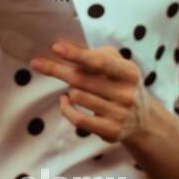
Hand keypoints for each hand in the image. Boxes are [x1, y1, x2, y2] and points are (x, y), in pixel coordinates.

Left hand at [31, 41, 152, 143]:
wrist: (142, 119)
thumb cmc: (120, 83)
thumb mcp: (116, 63)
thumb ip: (94, 54)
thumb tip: (63, 47)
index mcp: (129, 72)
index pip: (100, 62)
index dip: (76, 54)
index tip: (55, 48)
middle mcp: (127, 94)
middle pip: (82, 79)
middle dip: (57, 70)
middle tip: (37, 63)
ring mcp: (120, 114)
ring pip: (78, 97)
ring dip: (68, 91)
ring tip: (71, 89)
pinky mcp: (111, 131)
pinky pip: (78, 119)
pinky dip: (66, 109)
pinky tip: (64, 101)